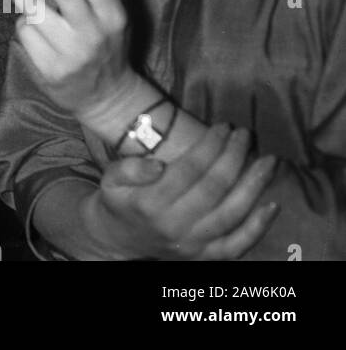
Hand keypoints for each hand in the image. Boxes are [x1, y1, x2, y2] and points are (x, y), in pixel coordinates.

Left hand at [13, 0, 137, 121]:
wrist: (109, 98)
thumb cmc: (109, 44)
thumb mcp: (119, 13)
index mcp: (113, 15)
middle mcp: (94, 33)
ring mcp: (71, 54)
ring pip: (33, 9)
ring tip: (29, 0)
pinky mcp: (50, 70)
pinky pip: (24, 32)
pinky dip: (24, 24)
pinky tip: (37, 31)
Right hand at [82, 124, 280, 259]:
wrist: (120, 240)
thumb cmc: (119, 200)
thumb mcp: (110, 179)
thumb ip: (129, 169)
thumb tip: (158, 164)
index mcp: (150, 202)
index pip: (190, 169)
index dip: (210, 146)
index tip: (223, 126)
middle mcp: (174, 225)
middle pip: (214, 188)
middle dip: (234, 157)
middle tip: (246, 134)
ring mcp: (193, 244)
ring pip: (231, 213)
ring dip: (254, 185)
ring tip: (270, 161)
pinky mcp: (206, 257)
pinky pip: (238, 244)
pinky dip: (258, 227)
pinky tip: (273, 204)